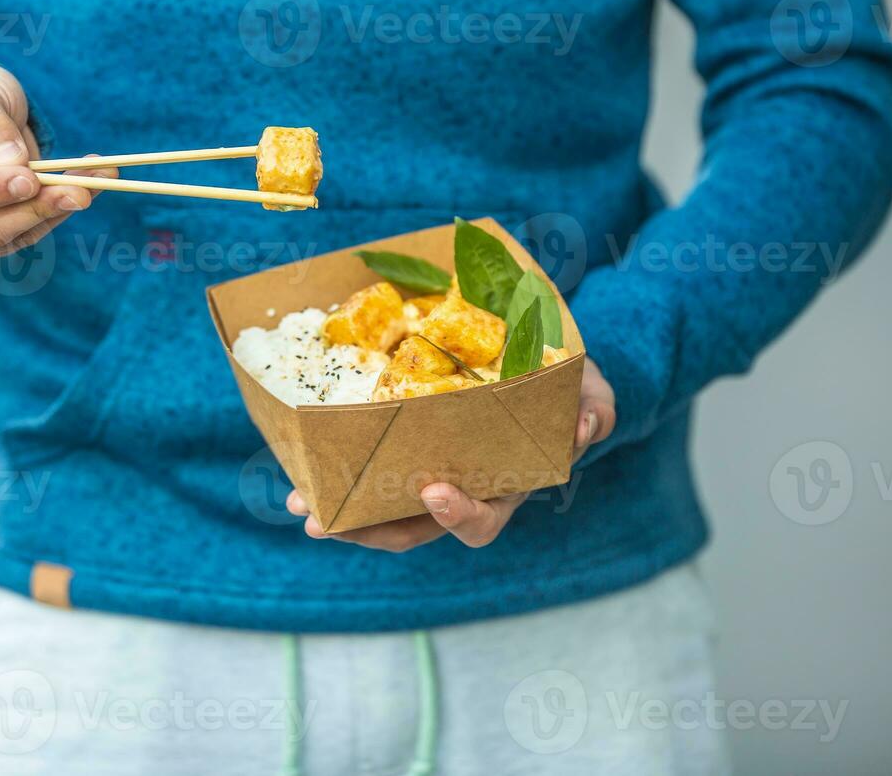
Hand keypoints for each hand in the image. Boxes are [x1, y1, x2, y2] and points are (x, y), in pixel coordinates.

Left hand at [286, 356, 616, 551]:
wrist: (533, 361)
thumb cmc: (563, 384)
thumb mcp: (588, 390)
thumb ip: (594, 409)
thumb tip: (584, 427)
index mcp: (504, 487)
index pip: (480, 519)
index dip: (457, 514)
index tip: (432, 489)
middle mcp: (460, 491)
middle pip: (411, 529)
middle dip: (366, 530)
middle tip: (323, 520)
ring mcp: (426, 471)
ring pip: (377, 509)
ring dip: (337, 510)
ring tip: (298, 499)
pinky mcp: (399, 447)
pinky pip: (364, 469)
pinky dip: (334, 469)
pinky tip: (302, 460)